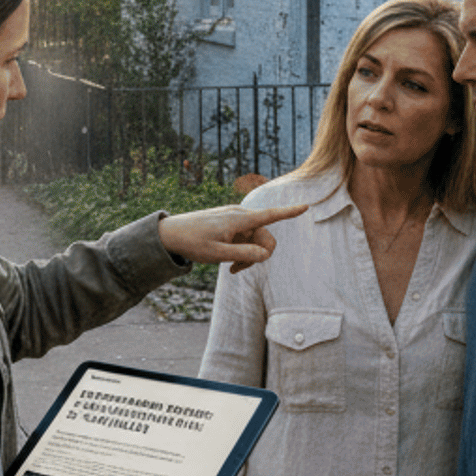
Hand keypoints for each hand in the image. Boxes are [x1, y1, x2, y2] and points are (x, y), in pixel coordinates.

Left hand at [158, 201, 307, 270]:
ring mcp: (235, 219)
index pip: (269, 214)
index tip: (305, 206)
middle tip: (237, 269)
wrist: (170, 234)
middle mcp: (240, 215)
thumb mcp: (218, 254)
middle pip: (265, 237)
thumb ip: (244, 255)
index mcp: (238, 219)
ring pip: (256, 240)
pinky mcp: (230, 224)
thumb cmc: (193, 243)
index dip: (288, 212)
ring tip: (230, 266)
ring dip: (249, 255)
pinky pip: (246, 239)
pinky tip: (228, 261)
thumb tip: (266, 255)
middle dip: (259, 255)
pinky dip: (242, 251)